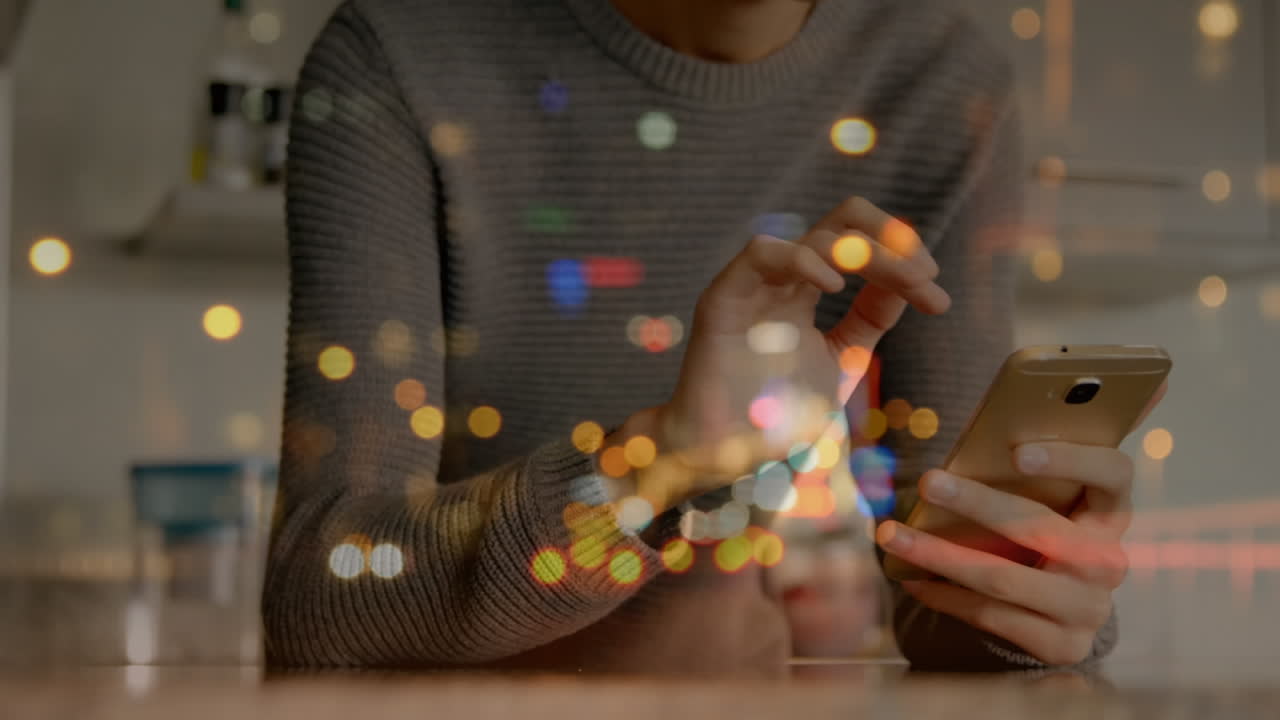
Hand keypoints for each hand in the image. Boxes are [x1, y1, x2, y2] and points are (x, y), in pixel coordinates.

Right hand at [629, 198, 949, 512]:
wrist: (721, 454)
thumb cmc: (772, 415)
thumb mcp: (842, 361)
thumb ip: (871, 319)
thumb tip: (913, 280)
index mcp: (803, 291)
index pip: (858, 247)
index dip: (904, 259)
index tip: (939, 298)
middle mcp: (781, 281)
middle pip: (842, 222)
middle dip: (892, 239)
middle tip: (926, 274)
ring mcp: (753, 286)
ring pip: (813, 233)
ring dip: (867, 252)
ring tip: (903, 282)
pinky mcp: (724, 298)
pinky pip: (761, 253)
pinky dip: (803, 259)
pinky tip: (835, 288)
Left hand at [875, 441, 1135, 665]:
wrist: (1064, 610)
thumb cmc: (1041, 537)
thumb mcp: (1048, 508)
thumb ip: (1022, 484)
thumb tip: (948, 464)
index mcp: (1112, 513)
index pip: (1113, 474)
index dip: (1071, 459)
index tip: (1016, 451)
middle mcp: (1108, 561)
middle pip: (1040, 527)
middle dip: (976, 502)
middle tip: (926, 482)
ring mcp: (1088, 609)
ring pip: (1003, 578)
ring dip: (938, 554)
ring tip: (892, 535)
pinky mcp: (1062, 645)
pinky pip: (991, 616)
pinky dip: (944, 595)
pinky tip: (913, 577)